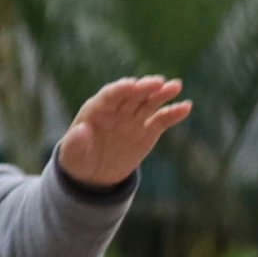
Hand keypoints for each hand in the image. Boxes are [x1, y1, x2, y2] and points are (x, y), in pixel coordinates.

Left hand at [59, 76, 192, 187]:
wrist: (93, 174)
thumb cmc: (78, 159)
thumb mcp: (71, 155)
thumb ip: (75, 142)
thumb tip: (80, 130)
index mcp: (97, 110)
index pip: (110, 95)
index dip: (120, 89)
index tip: (131, 84)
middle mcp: (118, 110)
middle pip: (133, 94)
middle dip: (144, 87)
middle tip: (158, 82)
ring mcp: (134, 118)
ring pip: (150, 102)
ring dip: (162, 94)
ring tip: (175, 86)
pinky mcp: (148, 130)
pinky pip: (162, 120)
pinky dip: (173, 113)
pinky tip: (186, 107)